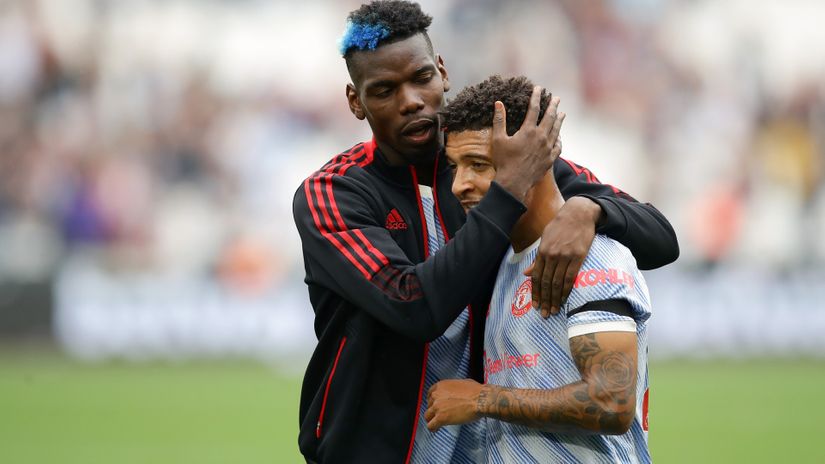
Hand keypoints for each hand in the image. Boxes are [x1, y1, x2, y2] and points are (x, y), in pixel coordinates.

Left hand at [424, 379, 483, 431]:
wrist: (481, 400)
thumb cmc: (476, 391)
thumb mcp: (462, 383)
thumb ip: (454, 388)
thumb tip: (456, 391)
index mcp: (440, 386)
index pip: (430, 395)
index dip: (434, 401)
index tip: (438, 406)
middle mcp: (436, 395)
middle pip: (428, 406)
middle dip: (434, 411)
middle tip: (441, 415)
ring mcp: (437, 407)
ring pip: (427, 416)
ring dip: (433, 420)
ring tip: (438, 424)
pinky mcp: (440, 418)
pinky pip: (431, 426)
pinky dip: (433, 428)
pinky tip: (437, 429)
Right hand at [492, 87, 564, 201]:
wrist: (514, 183)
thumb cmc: (504, 161)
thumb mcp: (498, 139)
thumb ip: (499, 120)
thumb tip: (498, 103)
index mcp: (528, 130)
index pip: (534, 108)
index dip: (536, 97)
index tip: (538, 88)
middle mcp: (541, 137)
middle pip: (550, 117)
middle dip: (553, 106)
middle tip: (556, 98)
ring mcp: (547, 148)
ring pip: (557, 130)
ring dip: (559, 120)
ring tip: (562, 113)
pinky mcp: (550, 159)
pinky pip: (558, 146)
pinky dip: (559, 139)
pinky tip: (559, 136)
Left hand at [525, 196, 601, 316]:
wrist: (578, 214)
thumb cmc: (560, 226)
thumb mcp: (544, 239)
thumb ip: (537, 258)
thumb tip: (527, 274)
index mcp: (542, 251)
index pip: (537, 276)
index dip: (535, 292)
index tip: (534, 305)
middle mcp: (552, 255)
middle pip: (546, 282)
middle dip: (544, 300)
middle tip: (544, 313)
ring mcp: (565, 256)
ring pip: (558, 283)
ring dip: (555, 299)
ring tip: (553, 310)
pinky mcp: (578, 257)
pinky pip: (571, 277)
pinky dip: (567, 290)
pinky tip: (564, 299)